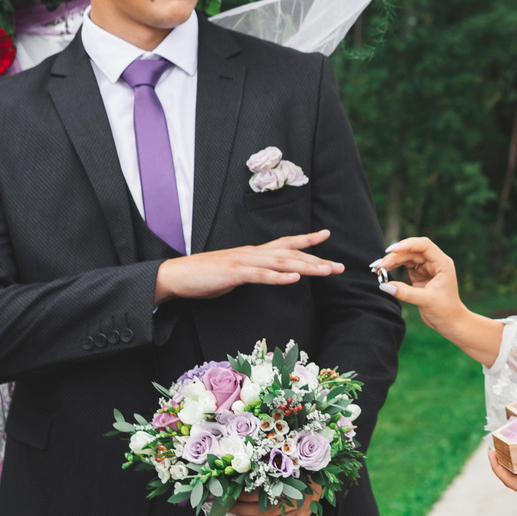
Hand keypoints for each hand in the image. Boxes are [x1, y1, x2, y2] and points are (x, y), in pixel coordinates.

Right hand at [157, 230, 342, 304]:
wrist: (177, 275)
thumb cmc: (204, 276)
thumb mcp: (234, 272)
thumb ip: (251, 271)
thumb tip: (265, 274)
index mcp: (253, 253)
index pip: (285, 243)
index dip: (306, 239)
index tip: (326, 235)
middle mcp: (252, 253)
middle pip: (290, 254)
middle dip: (317, 260)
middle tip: (339, 267)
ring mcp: (244, 262)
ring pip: (281, 263)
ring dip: (305, 267)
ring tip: (326, 271)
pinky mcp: (234, 273)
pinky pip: (261, 275)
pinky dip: (279, 278)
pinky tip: (294, 280)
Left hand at [220, 478, 323, 515]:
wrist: (322, 477)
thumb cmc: (299, 472)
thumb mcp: (284, 468)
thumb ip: (267, 474)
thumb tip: (239, 476)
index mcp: (288, 485)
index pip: (262, 488)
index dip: (243, 490)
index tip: (227, 489)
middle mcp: (293, 501)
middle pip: (265, 507)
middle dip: (242, 508)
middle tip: (223, 508)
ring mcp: (297, 515)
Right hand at [375, 236, 505, 365]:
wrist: (450, 322)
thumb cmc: (445, 311)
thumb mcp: (426, 301)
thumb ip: (405, 293)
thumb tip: (384, 286)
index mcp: (442, 263)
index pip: (424, 246)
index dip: (408, 244)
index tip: (392, 250)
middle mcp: (435, 262)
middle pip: (412, 251)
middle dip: (395, 256)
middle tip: (379, 265)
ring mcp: (426, 267)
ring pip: (406, 257)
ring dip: (392, 261)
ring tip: (377, 268)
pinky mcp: (419, 275)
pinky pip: (404, 266)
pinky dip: (393, 267)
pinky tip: (383, 271)